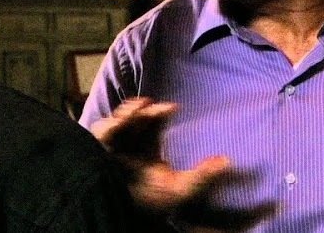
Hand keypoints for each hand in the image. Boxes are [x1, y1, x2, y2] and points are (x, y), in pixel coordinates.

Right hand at [90, 97, 230, 211]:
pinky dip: (106, 128)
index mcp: (146, 145)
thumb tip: (226, 161)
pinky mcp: (97, 154)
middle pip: (131, 117)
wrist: (127, 218)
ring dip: (123, 115)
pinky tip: (116, 127)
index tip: (173, 107)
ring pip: (113, 122)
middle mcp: (128, 144)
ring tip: (134, 112)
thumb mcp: (181, 189)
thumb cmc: (154, 203)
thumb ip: (202, 175)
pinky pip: (98, 136)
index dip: (159, 111)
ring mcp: (111, 149)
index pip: (151, 120)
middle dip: (140, 109)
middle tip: (148, 105)